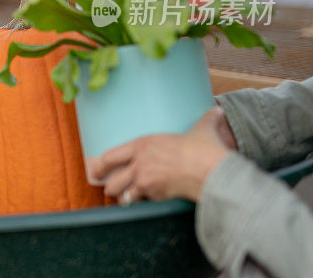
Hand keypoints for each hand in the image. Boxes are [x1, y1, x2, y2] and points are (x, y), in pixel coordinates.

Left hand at [89, 107, 236, 203]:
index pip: (109, 156)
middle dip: (109, 186)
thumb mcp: (203, 129)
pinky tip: (146, 202)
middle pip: (110, 181)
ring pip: (122, 195)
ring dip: (124, 197)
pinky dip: (142, 204)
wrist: (213, 172)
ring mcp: (145, 181)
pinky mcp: (155, 196)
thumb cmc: (206, 149)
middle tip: (110, 187)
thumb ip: (206, 119)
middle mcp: (139, 163)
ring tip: (127, 197)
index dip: (100, 166)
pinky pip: (141, 203)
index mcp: (142, 145)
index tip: (96, 169)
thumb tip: (217, 110)